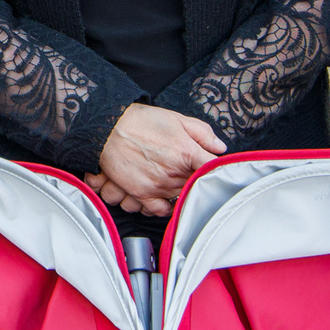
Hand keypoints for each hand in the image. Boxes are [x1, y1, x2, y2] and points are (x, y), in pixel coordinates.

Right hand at [94, 104, 224, 217]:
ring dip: (179, 191)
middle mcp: (175, 172)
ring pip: (179, 197)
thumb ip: (202, 133)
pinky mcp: (142, 193)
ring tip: (172, 180)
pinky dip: (163, 207)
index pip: (213, 169)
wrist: (108, 128)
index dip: (217, 169)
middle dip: (194, 178)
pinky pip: (159, 210)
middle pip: (196, 185)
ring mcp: (158, 185)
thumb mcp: (176, 119)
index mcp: (187, 152)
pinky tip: (163, 197)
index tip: (214, 168)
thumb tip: (220, 147)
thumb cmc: (142, 121)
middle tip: (187, 169)